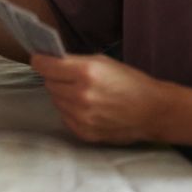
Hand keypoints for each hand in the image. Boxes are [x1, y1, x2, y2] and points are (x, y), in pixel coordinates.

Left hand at [30, 53, 162, 143]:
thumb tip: (50, 61)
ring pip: (55, 100)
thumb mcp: (104, 62)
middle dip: (55, 77)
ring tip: (82, 92)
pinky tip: (87, 107)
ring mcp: (81, 117)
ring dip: (63, 94)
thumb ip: (75, 61)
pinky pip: (64, 116)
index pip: (45, 66)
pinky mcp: (83, 132)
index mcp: (86, 73)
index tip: (39, 59)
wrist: (152, 112)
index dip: (40, 61)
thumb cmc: (131, 83)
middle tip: (69, 76)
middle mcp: (80, 95)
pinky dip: (70, 110)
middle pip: (48, 83)